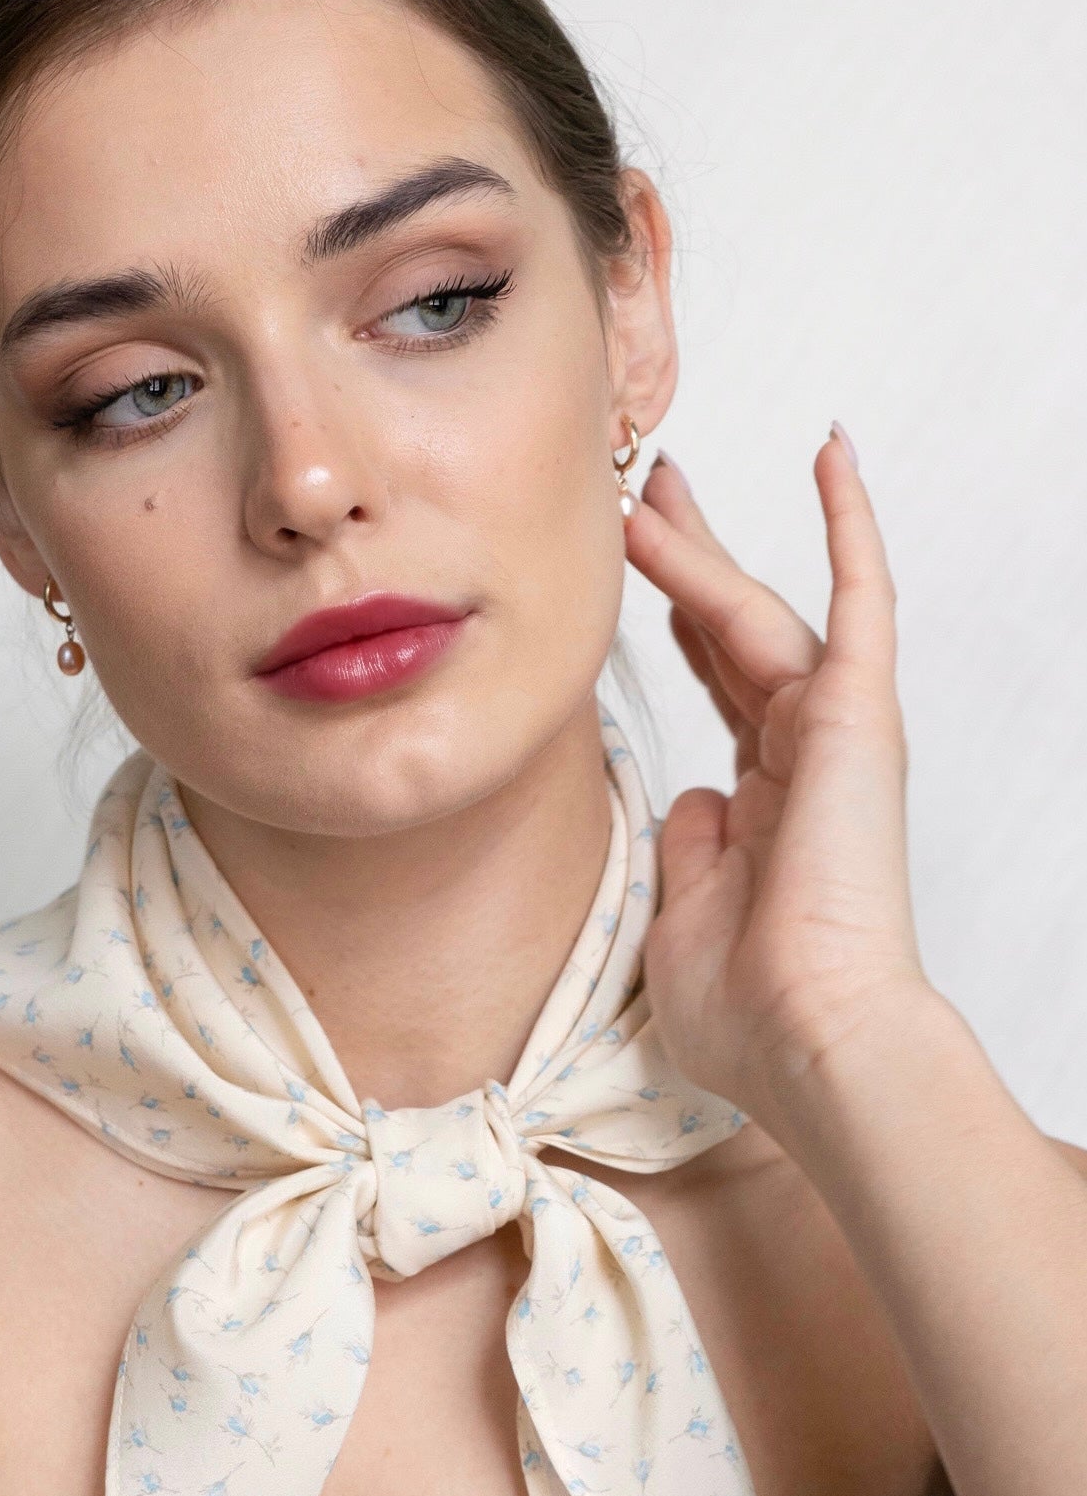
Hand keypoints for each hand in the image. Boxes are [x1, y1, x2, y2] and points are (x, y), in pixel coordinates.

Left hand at [622, 429, 931, 1130]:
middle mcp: (801, 759)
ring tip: (648, 484)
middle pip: (735, 630)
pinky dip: (849, 527)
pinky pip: (860, 600)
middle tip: (646, 492)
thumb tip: (692, 798)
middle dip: (687, 558)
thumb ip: (688, 851)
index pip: (718, 688)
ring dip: (703, 546)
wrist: (810, 1040)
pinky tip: (830, 455)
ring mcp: (831, 733)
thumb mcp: (685, 920)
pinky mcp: (858, 717)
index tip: (636, 568)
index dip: (678, 623)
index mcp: (764, 805)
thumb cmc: (749, 1014)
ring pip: (758, 609)